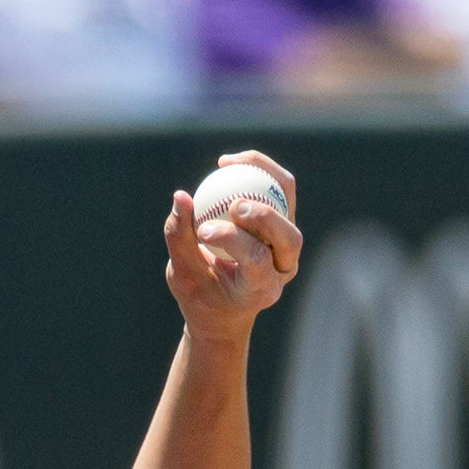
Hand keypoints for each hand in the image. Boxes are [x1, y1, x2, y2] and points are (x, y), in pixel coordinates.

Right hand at [163, 150, 303, 346]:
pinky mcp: (283, 221)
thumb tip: (180, 196)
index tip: (203, 231)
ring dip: (263, 174)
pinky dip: (257, 169)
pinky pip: (278, 186)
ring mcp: (288, 244)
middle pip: (289, 237)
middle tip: (232, 204)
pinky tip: (227, 163)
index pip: (257, 260)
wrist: (225, 305)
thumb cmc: (201, 295)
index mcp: (262, 289)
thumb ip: (179, 238)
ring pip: (287, 199)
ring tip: (226, 163)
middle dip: (264, 217)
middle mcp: (284, 267)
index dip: (233, 240)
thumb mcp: (182, 275)